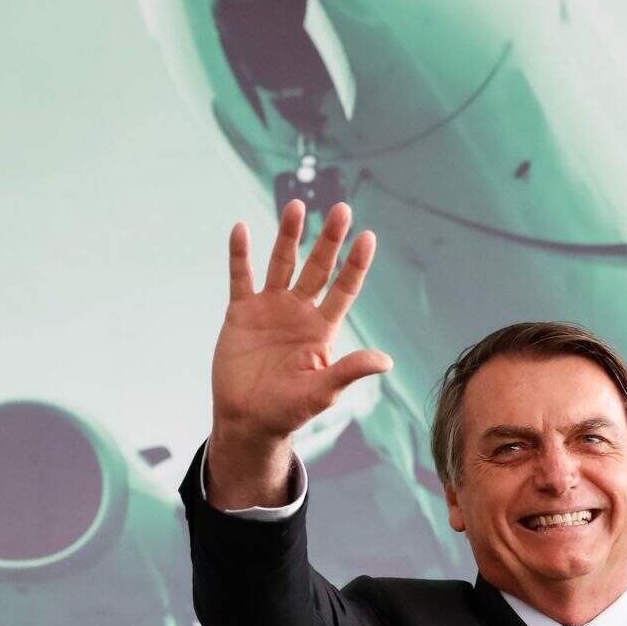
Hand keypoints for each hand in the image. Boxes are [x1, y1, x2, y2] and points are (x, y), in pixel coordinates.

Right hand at [206, 200, 390, 504]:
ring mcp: (270, 309)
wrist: (248, 419)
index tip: (367, 236)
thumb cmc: (289, 410)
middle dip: (329, 239)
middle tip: (341, 208)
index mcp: (323, 328)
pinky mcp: (241, 313)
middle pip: (318, 267)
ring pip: (282, 263)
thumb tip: (386, 360)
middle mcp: (300, 311)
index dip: (355, 264)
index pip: (344, 288)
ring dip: (288, 235)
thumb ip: (350, 371)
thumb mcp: (323, 392)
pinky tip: (241, 229)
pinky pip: (240, 277)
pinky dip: (240, 254)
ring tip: (296, 205)